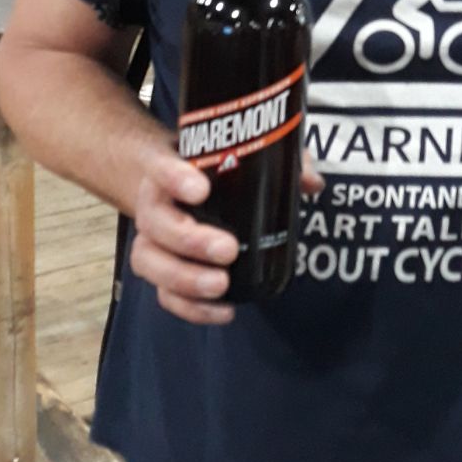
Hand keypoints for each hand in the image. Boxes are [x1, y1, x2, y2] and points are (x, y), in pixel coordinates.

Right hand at [130, 145, 324, 325]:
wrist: (180, 184)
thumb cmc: (217, 167)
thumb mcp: (248, 152)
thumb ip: (281, 159)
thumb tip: (311, 182)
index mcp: (168, 167)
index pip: (160, 167)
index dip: (174, 178)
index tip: (201, 190)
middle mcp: (154, 203)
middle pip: (154, 222)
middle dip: (189, 240)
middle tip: (227, 249)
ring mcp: (152, 240)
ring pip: (150, 261)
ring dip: (185, 278)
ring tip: (221, 285)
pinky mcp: (161, 271)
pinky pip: (164, 294)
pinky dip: (190, 307)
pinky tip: (223, 310)